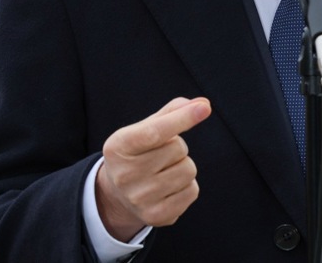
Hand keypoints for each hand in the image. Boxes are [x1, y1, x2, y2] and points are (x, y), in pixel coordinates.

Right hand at [95, 97, 211, 240]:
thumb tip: (202, 104)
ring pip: (188, 170)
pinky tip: (168, 187)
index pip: (155, 131)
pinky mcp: (156, 216)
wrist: (117, 194)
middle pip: (178, 149)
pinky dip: (187, 185)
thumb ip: (172, 113)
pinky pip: (192, 191)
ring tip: (163, 170)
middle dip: (176, 146)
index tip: (204, 108)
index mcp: (118, 147)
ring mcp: (140, 199)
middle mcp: (125, 175)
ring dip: (183, 165)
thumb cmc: (137, 152)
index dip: (182, 118)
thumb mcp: (144, 129)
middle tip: (159, 155)